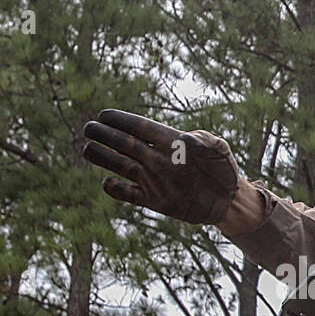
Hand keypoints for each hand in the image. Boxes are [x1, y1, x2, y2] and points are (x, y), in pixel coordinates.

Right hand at [81, 109, 239, 224]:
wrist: (227, 200)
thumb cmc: (224, 168)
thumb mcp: (220, 149)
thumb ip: (205, 141)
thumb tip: (186, 138)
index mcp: (170, 141)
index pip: (141, 127)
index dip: (122, 120)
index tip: (104, 115)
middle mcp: (157, 158)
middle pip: (125, 143)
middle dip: (105, 135)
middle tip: (89, 129)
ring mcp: (154, 179)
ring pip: (122, 166)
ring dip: (104, 158)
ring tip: (87, 150)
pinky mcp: (154, 200)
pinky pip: (129, 194)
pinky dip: (116, 190)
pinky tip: (108, 183)